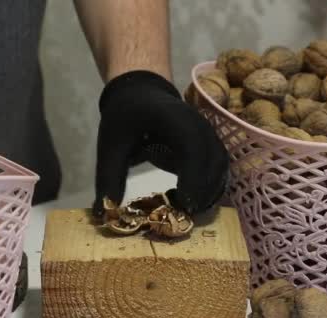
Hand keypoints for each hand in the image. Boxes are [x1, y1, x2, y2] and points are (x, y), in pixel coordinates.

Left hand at [93, 71, 228, 216]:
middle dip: (202, 190)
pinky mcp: (210, 141)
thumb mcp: (111, 145)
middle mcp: (198, 122)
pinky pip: (219, 165)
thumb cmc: (125, 118)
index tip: (183, 203)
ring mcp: (208, 131)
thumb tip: (105, 213)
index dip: (192, 175)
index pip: (192, 145)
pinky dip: (212, 185)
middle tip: (183, 215)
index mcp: (172, 118)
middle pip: (213, 158)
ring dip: (209, 190)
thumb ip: (109, 177)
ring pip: (220, 164)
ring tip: (188, 210)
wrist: (140, 94)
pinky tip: (193, 201)